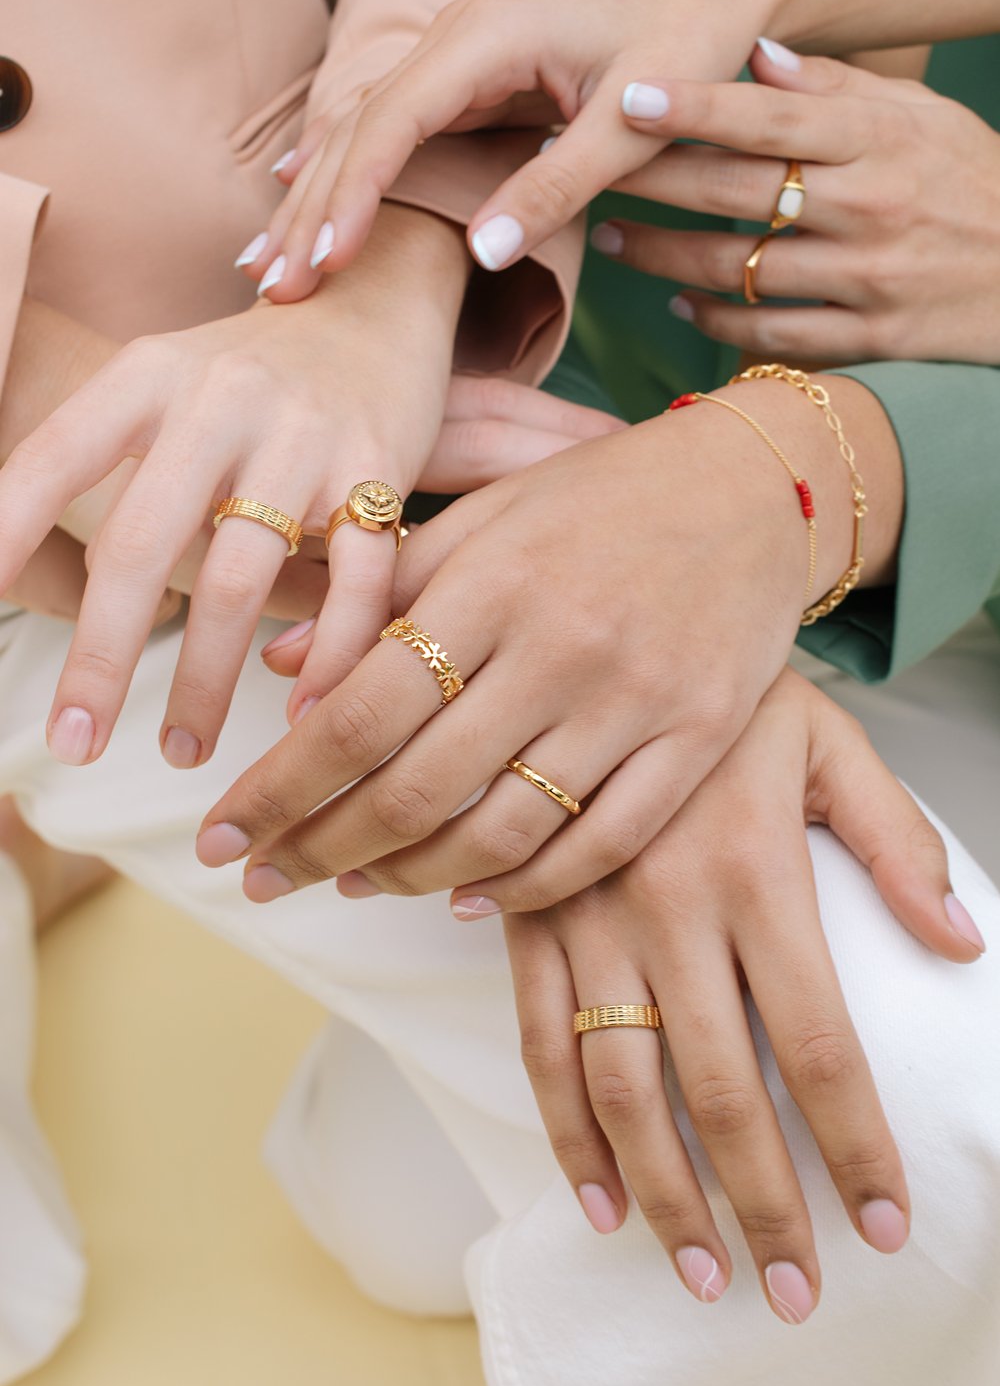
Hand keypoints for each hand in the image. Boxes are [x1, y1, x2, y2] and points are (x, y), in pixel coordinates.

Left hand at [0, 204, 466, 767]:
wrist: (374, 309)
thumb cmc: (248, 376)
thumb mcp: (164, 383)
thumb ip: (108, 461)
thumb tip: (13, 565)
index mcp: (148, 374)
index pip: (53, 456)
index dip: (8, 532)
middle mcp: (219, 398)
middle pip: (144, 543)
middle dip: (102, 657)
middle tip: (76, 741)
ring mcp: (302, 434)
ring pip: (240, 577)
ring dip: (203, 680)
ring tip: (181, 749)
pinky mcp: (378, 468)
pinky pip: (353, 583)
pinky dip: (327, 656)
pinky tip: (298, 712)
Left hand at [195, 372, 902, 903]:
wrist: (756, 488)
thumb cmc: (602, 497)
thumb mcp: (486, 513)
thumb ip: (383, 589)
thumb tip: (279, 671)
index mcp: (494, 582)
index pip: (360, 712)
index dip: (280, 787)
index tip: (223, 835)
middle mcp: (562, 649)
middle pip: (418, 788)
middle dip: (321, 848)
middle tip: (265, 877)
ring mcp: (637, 703)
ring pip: (504, 833)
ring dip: (411, 877)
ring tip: (354, 881)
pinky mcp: (698, 743)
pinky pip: (601, 846)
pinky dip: (525, 886)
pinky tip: (467, 897)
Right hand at [234, 0, 794, 297]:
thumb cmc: (684, 48)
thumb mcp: (632, 124)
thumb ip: (558, 186)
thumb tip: (481, 253)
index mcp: (487, 39)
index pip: (393, 123)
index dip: (353, 197)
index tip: (325, 263)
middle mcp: (455, 41)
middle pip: (357, 129)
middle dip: (311, 209)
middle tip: (271, 286)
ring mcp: (455, 61)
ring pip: (361, 132)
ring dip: (314, 200)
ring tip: (264, 266)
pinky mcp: (466, 84)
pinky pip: (388, 134)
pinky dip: (344, 179)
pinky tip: (301, 206)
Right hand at [504, 668, 985, 1323]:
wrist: (606, 621)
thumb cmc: (732, 689)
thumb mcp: (832, 743)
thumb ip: (899, 845)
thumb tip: (963, 950)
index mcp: (754, 871)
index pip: (819, 1045)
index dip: (853, 1147)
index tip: (883, 1225)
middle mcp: (667, 909)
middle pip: (721, 1091)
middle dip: (762, 1204)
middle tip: (793, 1292)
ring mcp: (587, 918)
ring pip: (623, 1086)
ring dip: (665, 1191)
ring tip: (703, 1274)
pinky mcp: (529, 918)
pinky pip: (539, 1041)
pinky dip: (566, 1130)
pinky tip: (599, 1200)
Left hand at [589, 45, 999, 362]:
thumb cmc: (972, 183)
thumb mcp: (925, 116)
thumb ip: (840, 88)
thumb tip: (757, 56)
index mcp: (882, 139)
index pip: (772, 118)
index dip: (696, 106)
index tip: (627, 97)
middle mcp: (871, 207)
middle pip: (738, 191)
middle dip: (652, 181)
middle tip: (586, 173)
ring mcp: (867, 279)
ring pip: (740, 269)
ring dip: (664, 257)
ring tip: (614, 238)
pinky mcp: (867, 339)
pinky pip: (772, 337)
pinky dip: (718, 323)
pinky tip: (680, 306)